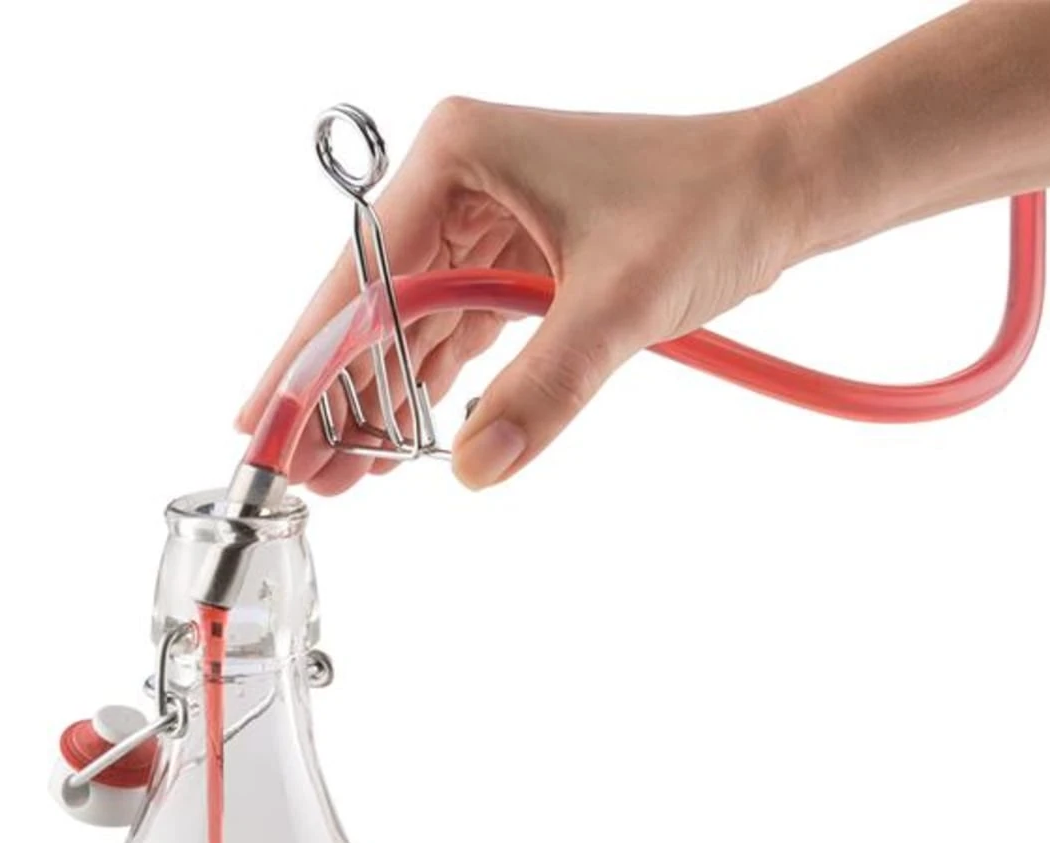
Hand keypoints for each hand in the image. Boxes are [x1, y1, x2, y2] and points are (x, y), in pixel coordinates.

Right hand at [236, 97, 809, 492]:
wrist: (783, 189)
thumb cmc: (710, 208)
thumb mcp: (618, 306)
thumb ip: (543, 391)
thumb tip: (475, 470)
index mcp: (459, 159)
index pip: (362, 278)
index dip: (310, 363)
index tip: (266, 430)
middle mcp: (458, 180)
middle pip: (372, 306)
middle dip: (337, 396)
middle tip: (299, 476)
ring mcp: (483, 218)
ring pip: (409, 326)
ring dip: (381, 400)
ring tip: (344, 475)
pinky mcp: (513, 255)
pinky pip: (455, 330)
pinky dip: (431, 386)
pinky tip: (402, 438)